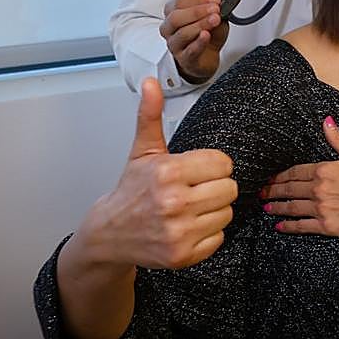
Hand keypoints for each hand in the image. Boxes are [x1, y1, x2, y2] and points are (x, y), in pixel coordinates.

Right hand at [78, 78, 237, 268]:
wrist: (109, 234)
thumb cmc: (131, 190)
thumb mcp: (143, 151)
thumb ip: (150, 115)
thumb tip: (150, 82)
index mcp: (168, 171)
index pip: (223, 163)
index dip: (213, 166)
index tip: (197, 171)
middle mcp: (174, 202)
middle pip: (230, 188)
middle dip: (215, 187)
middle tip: (195, 190)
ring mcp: (178, 232)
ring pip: (227, 213)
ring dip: (214, 210)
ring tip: (191, 208)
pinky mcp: (182, 256)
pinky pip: (219, 237)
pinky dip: (208, 234)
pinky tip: (188, 227)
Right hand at [160, 0, 229, 83]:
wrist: (208, 57)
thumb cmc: (208, 35)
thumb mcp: (215, 16)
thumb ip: (219, 5)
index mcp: (173, 13)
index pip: (180, 2)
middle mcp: (170, 29)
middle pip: (176, 17)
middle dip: (197, 11)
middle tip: (215, 9)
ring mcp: (175, 45)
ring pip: (182, 33)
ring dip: (201, 24)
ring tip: (215, 20)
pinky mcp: (184, 59)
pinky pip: (189, 50)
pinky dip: (199, 42)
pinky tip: (206, 35)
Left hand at [261, 117, 338, 236]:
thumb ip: (337, 140)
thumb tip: (327, 121)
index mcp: (324, 169)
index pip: (295, 172)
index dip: (280, 176)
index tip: (272, 179)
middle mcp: (318, 188)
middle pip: (289, 189)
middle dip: (273, 191)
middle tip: (262, 193)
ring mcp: (321, 207)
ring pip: (291, 207)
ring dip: (277, 207)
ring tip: (267, 207)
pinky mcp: (326, 225)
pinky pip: (301, 225)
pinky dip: (288, 226)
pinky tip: (279, 226)